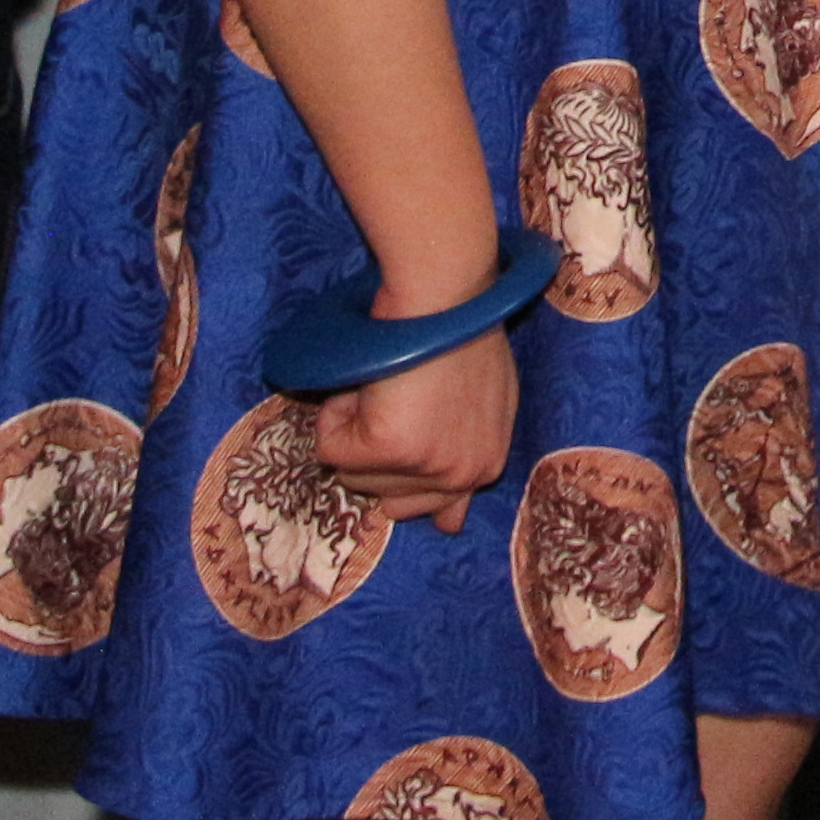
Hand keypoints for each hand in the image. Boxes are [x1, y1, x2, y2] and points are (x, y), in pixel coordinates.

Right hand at [308, 325, 514, 534]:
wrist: (447, 295)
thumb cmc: (465, 330)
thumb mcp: (489, 400)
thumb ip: (469, 453)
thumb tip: (449, 523)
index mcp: (486, 464)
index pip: (443, 513)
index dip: (409, 484)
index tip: (399, 461)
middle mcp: (461, 475)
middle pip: (388, 499)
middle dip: (376, 455)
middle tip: (393, 401)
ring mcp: (426, 464)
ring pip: (353, 474)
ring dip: (355, 429)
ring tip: (386, 382)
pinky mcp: (388, 447)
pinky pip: (330, 449)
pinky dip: (333, 416)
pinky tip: (365, 382)